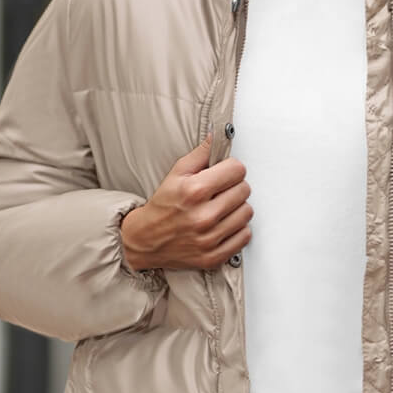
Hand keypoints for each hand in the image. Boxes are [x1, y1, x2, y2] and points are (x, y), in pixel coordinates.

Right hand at [121, 132, 253, 271]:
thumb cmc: (162, 206)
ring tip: (222, 207)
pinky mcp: (214, 256)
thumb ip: (200, 154)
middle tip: (221, 190)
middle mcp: (203, 216)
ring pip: (247, 212)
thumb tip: (218, 136)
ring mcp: (210, 238)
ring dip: (237, 208)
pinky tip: (224, 224)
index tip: (224, 172)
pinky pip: (245, 236)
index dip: (231, 168)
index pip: (237, 170)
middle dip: (234, 186)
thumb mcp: (176, 174)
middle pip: (245, 190)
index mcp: (194, 191)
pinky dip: (237, 229)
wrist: (145, 241)